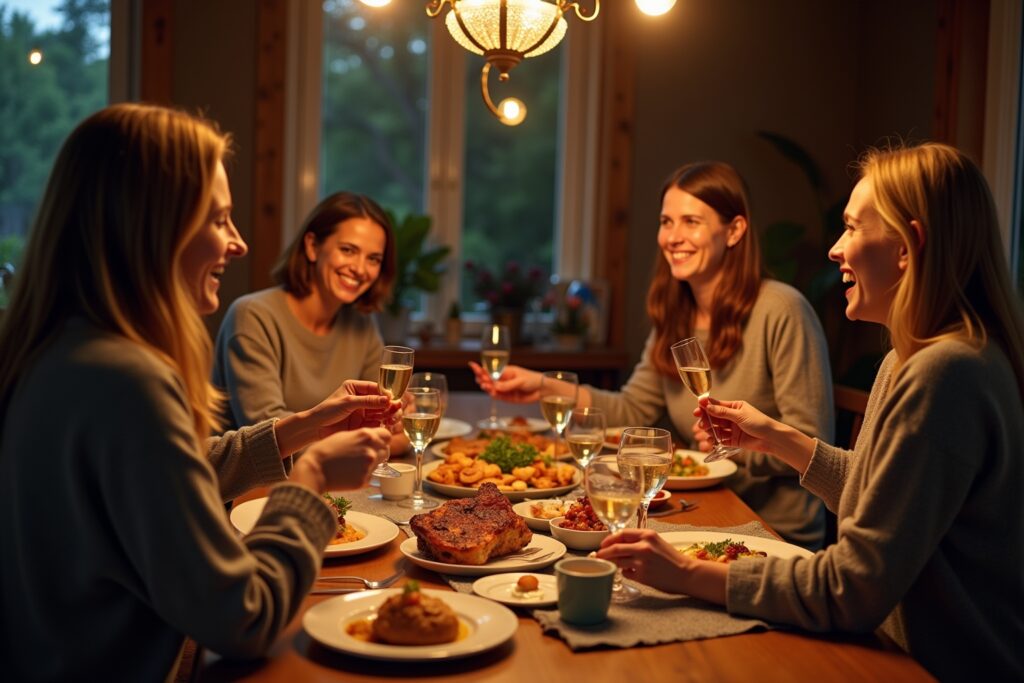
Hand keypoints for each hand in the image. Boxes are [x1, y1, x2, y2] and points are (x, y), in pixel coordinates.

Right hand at [290, 427, 390, 491]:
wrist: (314, 470)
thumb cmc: (325, 451)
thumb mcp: (345, 435)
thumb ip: (362, 437)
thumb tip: (374, 439)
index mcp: (366, 436)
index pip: (387, 435)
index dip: (383, 439)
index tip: (378, 442)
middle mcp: (371, 450)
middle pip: (386, 450)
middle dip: (379, 452)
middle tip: (364, 455)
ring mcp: (369, 466)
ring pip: (380, 464)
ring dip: (372, 464)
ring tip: (354, 464)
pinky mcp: (364, 480)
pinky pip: (371, 477)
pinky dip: (364, 475)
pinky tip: (350, 473)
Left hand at [315, 380, 399, 437]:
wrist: (315, 429)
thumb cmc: (327, 411)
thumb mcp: (348, 402)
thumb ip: (368, 401)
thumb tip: (387, 399)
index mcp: (356, 387)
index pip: (376, 388)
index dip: (386, 394)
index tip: (394, 399)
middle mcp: (361, 399)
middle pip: (382, 400)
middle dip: (390, 405)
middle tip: (396, 410)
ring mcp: (363, 412)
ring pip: (382, 412)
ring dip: (390, 415)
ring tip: (393, 419)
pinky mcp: (364, 424)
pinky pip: (378, 422)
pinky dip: (385, 423)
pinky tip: (389, 425)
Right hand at [468, 362, 541, 402]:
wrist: (543, 390)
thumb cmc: (533, 380)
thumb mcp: (520, 381)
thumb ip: (507, 385)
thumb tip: (495, 387)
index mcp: (506, 371)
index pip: (491, 370)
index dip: (481, 368)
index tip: (472, 365)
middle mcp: (504, 380)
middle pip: (489, 379)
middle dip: (482, 379)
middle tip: (480, 380)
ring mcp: (505, 389)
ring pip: (492, 389)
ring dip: (487, 387)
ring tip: (485, 386)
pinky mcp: (508, 398)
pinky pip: (498, 397)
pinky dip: (494, 395)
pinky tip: (491, 393)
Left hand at [597, 528, 727, 603]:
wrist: (686, 573)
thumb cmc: (671, 558)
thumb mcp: (656, 542)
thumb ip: (639, 540)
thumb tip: (618, 544)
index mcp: (648, 535)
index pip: (621, 533)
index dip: (609, 539)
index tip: (603, 544)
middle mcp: (644, 547)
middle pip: (615, 548)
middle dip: (603, 552)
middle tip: (598, 556)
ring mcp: (642, 562)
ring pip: (618, 561)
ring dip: (614, 563)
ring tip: (614, 564)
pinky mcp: (642, 576)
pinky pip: (626, 573)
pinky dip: (626, 573)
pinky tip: (633, 573)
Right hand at [694, 397, 817, 473]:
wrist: (771, 439)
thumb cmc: (759, 423)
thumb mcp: (740, 415)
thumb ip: (723, 412)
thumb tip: (707, 406)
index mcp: (735, 407)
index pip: (717, 405)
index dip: (706, 407)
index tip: (697, 410)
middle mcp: (732, 417)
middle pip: (714, 418)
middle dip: (707, 420)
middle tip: (702, 424)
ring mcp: (732, 429)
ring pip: (716, 429)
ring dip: (710, 431)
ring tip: (707, 433)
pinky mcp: (733, 440)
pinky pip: (721, 439)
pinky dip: (715, 440)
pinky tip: (711, 441)